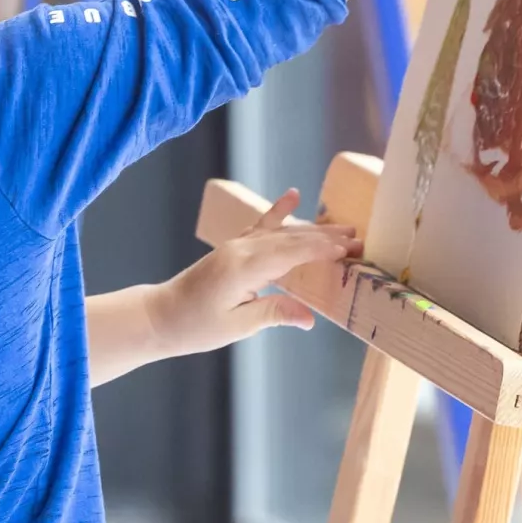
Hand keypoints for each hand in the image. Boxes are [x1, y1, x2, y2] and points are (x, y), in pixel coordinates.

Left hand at [149, 189, 357, 358]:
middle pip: (291, 239)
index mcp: (242, 268)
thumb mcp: (236, 326)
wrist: (160, 315)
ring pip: (280, 232)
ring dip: (312, 229)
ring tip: (344, 227)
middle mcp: (239, 250)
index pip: (290, 254)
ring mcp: (234, 246)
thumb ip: (273, 314)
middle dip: (326, 239)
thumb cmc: (195, 326)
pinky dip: (279, 212)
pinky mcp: (232, 248)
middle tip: (361, 240)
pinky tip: (294, 196)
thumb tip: (311, 318)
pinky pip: (261, 226)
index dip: (321, 250)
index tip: (349, 249)